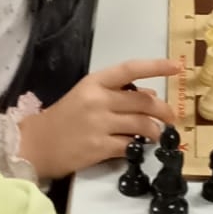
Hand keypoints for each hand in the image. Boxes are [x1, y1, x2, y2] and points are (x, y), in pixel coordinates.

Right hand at [19, 57, 182, 177]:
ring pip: (141, 124)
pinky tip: (140, 147)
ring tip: (158, 134)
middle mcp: (98, 100)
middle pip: (143, 101)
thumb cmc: (63, 118)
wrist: (36, 145)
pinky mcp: (99, 147)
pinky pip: (130, 145)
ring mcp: (99, 124)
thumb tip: (150, 93)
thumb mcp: (86, 96)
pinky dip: (139, 146)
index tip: (176, 67)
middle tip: (172, 117)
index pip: (130, 69)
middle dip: (163, 109)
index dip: (155, 66)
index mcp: (94, 83)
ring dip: (156, 130)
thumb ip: (116, 93)